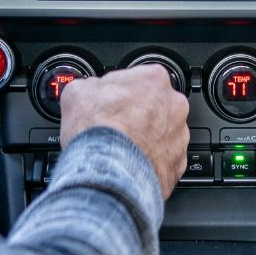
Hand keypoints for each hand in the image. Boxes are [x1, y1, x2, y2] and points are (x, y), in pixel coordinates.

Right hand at [58, 64, 190, 196]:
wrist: (109, 175)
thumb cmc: (99, 132)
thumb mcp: (76, 93)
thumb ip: (89, 86)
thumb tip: (87, 91)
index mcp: (154, 79)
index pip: (135, 78)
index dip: (117, 91)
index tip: (107, 101)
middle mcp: (174, 105)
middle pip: (153, 105)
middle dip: (136, 115)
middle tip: (114, 126)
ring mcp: (179, 136)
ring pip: (161, 133)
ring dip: (144, 139)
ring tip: (120, 150)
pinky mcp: (177, 165)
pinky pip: (163, 160)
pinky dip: (148, 163)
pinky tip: (129, 166)